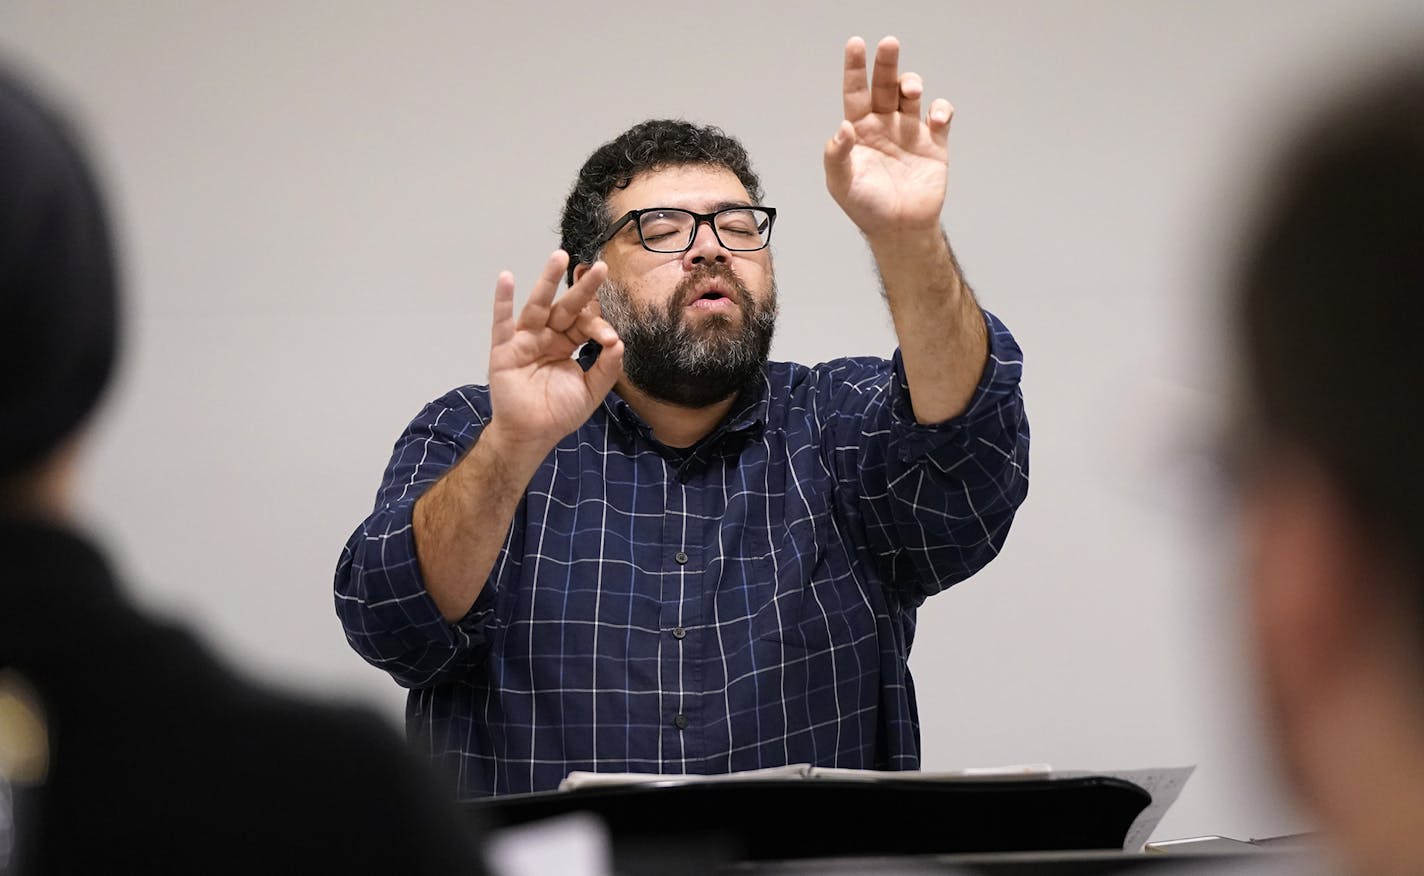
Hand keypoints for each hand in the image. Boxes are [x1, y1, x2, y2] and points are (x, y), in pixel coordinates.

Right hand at [485, 250, 622, 450]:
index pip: (584, 324)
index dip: (598, 326)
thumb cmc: (559, 413)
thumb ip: (607, 368)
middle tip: (599, 267)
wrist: (531, 435)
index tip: (608, 339)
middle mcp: (547, 336)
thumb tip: (619, 341)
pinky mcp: (504, 349)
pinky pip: (502, 322)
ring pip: (537, 305)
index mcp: (567, 344)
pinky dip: (502, 301)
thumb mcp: (591, 391)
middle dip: (582, 288)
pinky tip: (506, 278)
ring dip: (547, 280)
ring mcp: (525, 340)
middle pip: (565, 306)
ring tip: (559, 257)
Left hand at [824, 36, 952, 241]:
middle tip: (889, 43)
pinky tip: (935, 117)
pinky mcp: (934, 144)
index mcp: (859, 129)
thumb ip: (837, 155)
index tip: (856, 44)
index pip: (855, 91)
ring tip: (910, 90)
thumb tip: (842, 128)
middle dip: (887, 62)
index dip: (855, 68)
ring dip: (912, 83)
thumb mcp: (841, 183)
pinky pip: (940, 117)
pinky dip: (940, 110)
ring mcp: (909, 132)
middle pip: (885, 84)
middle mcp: (884, 124)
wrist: (899, 229)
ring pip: (912, 95)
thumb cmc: (866, 207)